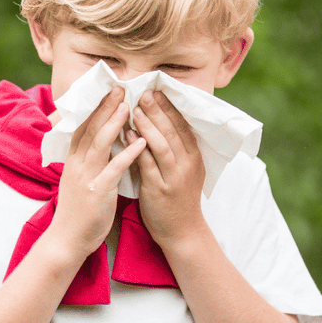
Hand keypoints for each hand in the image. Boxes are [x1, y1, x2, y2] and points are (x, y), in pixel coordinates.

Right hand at [48, 87, 145, 257]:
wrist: (67, 240)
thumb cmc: (78, 211)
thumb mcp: (78, 180)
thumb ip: (86, 161)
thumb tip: (97, 142)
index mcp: (73, 160)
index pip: (83, 127)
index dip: (95, 107)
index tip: (107, 91)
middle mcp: (78, 164)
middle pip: (90, 129)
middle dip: (105, 107)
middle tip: (120, 88)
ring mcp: (87, 177)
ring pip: (100, 143)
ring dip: (115, 123)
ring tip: (129, 106)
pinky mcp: (98, 192)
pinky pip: (114, 168)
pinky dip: (127, 153)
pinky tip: (140, 141)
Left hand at [128, 91, 207, 247]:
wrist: (182, 232)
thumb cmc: (179, 198)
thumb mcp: (184, 170)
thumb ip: (175, 149)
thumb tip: (157, 123)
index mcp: (194, 156)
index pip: (183, 125)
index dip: (169, 107)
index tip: (156, 90)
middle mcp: (187, 164)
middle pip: (172, 130)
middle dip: (157, 110)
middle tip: (144, 93)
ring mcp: (174, 177)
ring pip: (162, 144)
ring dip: (148, 125)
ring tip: (134, 109)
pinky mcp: (160, 189)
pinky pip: (148, 164)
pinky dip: (137, 148)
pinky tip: (126, 135)